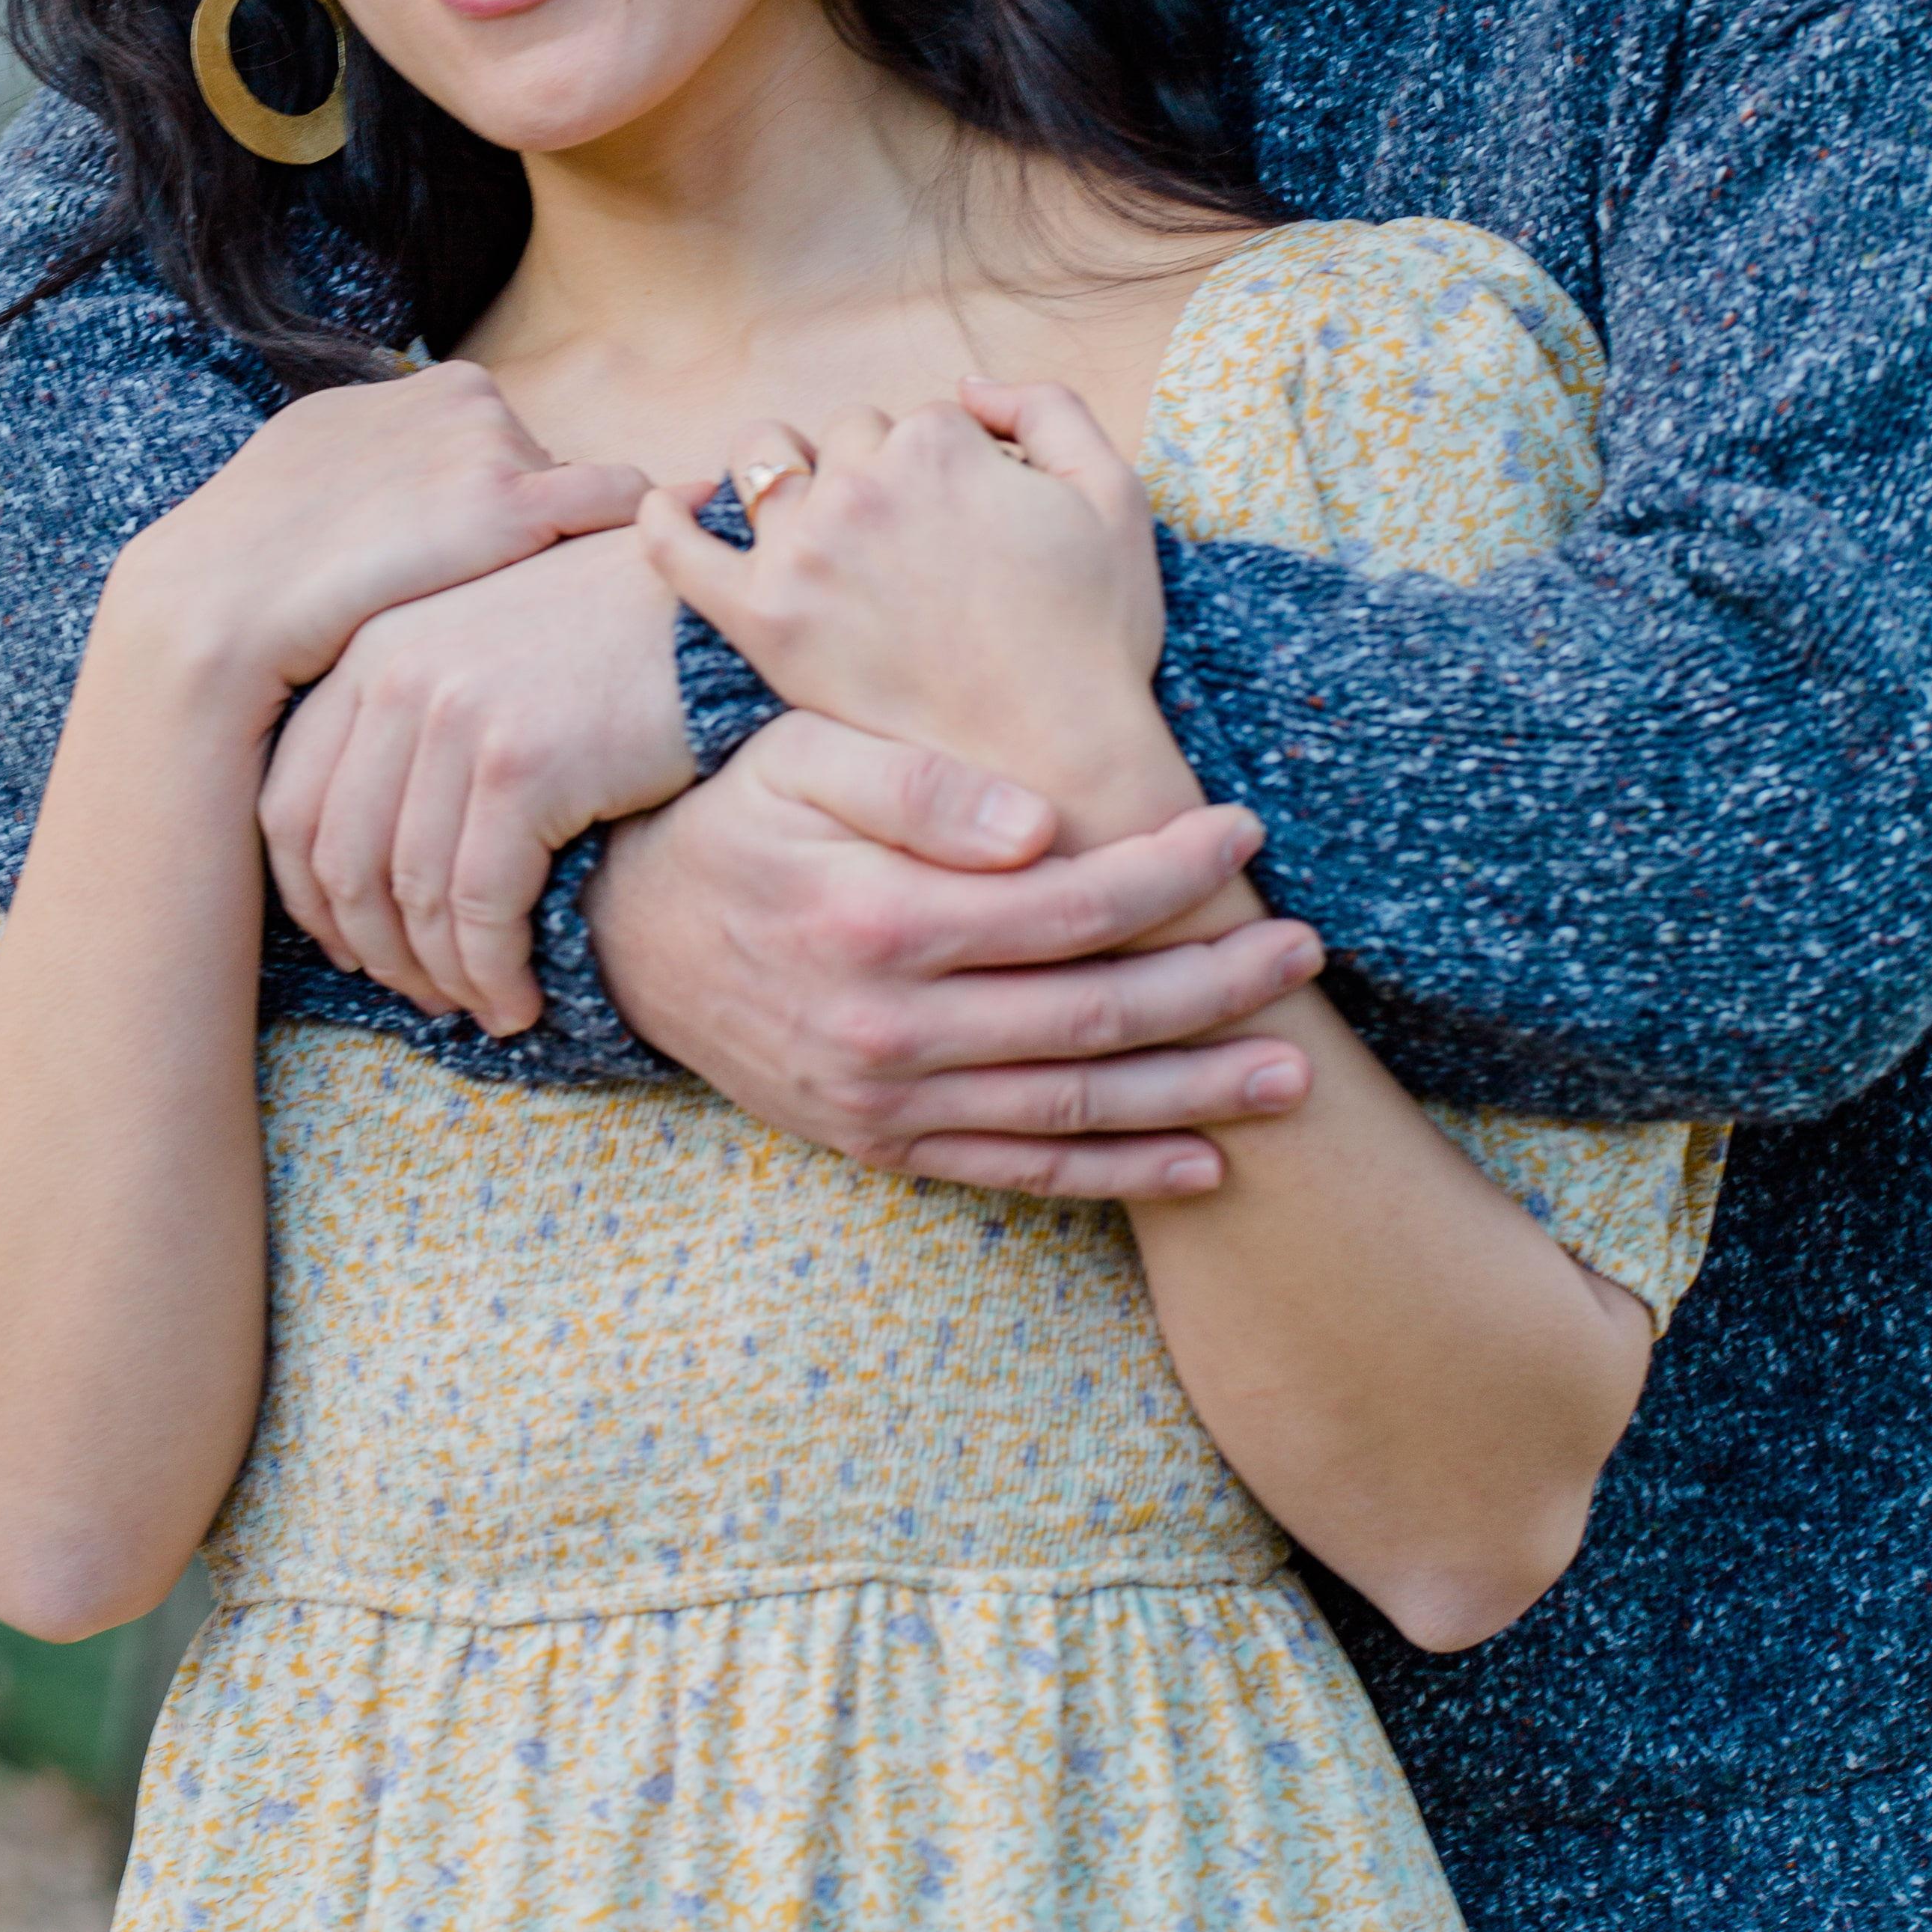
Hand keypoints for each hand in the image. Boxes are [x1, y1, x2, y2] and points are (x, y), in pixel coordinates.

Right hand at [100, 360, 646, 702]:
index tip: (473, 572)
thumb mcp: (305, 515)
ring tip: (521, 619)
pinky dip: (642, 534)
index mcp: (391, 394)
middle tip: (495, 608)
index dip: (485, 516)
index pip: (483, 446)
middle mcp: (444, 395)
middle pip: (534, 468)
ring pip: (572, 499)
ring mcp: (478, 441)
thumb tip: (422, 526)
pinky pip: (616, 503)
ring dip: (558, 554)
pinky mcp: (504, 500)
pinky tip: (638, 580)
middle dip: (524, 534)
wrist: (204, 620)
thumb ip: (375, 495)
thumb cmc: (249, 601)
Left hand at [258, 521, 695, 1034]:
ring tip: (482, 1007)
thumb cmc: (608, 633)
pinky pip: (482, 906)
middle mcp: (396, 675)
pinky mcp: (522, 763)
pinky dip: (494, 972)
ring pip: (412, 895)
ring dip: (443, 976)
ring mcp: (456, 717)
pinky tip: (521, 999)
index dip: (311, 897)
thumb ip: (414, 719)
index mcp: (371, 647)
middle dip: (376, 951)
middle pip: (341, 858)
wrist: (714, 603)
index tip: (349, 948)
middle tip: (423, 996)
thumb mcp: (484, 647)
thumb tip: (371, 860)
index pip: (289, 801)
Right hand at [586, 714, 1320, 1198]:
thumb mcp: (806, 757)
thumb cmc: (738, 817)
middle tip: (1303, 953)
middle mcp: (892, 1027)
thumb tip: (1041, 826)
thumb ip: (923, 785)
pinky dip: (1116, 1174)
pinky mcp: (882, 1145)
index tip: (1241, 829)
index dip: (1167, 872)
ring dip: (1194, 1094)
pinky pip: (1018, 1169)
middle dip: (1214, 985)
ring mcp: (888, 1101)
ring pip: (1074, 1105)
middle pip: (1093, 1014)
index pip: (1069, 904)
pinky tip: (1201, 1164)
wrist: (628, 933)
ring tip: (1291, 1076)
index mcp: (883, 920)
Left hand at [636, 382, 1171, 820]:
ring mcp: (803, 552)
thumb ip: (1048, 409)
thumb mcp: (1112, 495)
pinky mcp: (760, 621)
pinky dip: (663, 518)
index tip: (971, 530)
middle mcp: (861, 485)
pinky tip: (672, 507)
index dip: (951, 470)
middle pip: (846, 438)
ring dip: (790, 478)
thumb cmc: (1092, 639)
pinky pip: (677, 547)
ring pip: (764, 463)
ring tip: (824, 531)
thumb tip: (969, 385)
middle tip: (912, 552)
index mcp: (940, 443)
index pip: (921, 420)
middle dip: (875, 474)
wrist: (1053, 769)